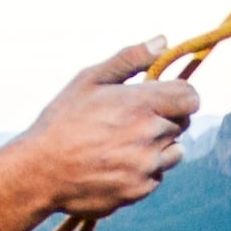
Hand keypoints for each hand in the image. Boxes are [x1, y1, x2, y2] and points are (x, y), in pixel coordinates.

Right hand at [15, 41, 197, 219]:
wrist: (40, 171)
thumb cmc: (62, 121)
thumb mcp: (89, 80)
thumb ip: (129, 59)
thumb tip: (163, 41)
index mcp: (140, 104)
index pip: (190, 97)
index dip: (180, 96)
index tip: (163, 99)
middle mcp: (150, 135)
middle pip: (182, 124)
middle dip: (164, 120)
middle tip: (131, 122)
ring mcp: (147, 165)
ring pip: (174, 152)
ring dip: (159, 147)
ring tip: (123, 146)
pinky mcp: (141, 190)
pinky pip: (157, 176)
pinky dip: (144, 171)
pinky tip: (116, 165)